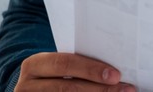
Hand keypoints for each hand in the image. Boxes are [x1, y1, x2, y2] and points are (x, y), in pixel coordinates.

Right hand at [15, 52, 133, 90]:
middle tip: (126, 89)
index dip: (91, 70)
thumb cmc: (55, 74)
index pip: (64, 64)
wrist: (34, 89)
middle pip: (67, 88)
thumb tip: (115, 70)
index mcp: (34, 65)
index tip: (116, 75)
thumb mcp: (59, 65)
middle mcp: (27, 86)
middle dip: (100, 89)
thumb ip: (79, 63)